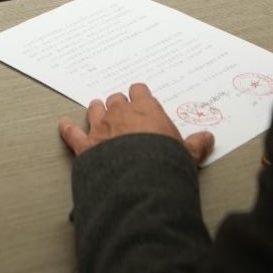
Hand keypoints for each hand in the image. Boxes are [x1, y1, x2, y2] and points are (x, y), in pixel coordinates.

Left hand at [59, 83, 214, 166]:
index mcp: (145, 110)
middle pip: (116, 100)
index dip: (139, 97)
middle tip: (123, 114)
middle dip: (119, 106)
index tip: (140, 100)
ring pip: (95, 109)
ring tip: (98, 113)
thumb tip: (208, 138)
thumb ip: (196, 145)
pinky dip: (67, 129)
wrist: (139, 181)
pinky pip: (72, 132)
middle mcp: (120, 113)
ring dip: (97, 112)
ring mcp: (101, 128)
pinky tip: (64, 125)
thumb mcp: (186, 154)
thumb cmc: (163, 163)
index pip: (139, 91)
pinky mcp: (85, 146)